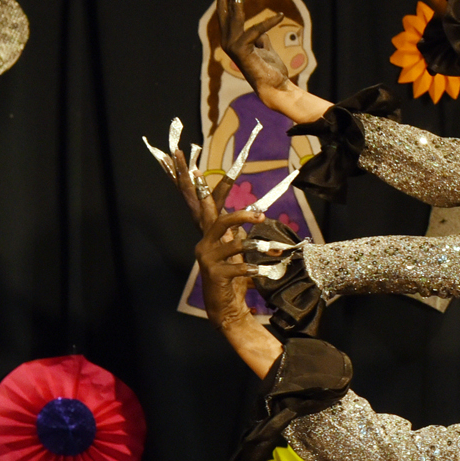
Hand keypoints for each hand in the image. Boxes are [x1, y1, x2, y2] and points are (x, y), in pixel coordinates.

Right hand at [146, 126, 280, 375]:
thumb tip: (251, 213)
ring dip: (255, 241)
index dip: (193, 179)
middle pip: (216, 217)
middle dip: (238, 212)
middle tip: (261, 215)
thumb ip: (239, 232)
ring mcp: (208, 258)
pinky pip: (238, 267)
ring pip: (231, 242)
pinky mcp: (215, 274)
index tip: (186, 153)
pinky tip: (267, 271)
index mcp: (209, 233)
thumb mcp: (236, 249)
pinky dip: (254, 268)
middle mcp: (205, 242)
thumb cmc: (233, 276)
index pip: (200, 200)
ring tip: (274, 246)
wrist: (224, 307)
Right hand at [212, 0, 296, 100]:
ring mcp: (232, 46)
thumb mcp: (263, 47)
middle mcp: (227, 41)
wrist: (275, 87)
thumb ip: (259, 36)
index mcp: (231, 39)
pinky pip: (256, 31)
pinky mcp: (242, 51)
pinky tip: (280, 16)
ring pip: (234, 15)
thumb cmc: (270, 69)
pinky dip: (269, 23)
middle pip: (224, 9)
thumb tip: (260, 29)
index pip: (226, 12)